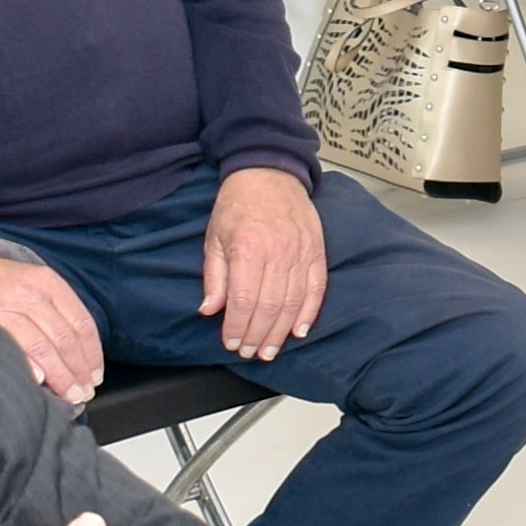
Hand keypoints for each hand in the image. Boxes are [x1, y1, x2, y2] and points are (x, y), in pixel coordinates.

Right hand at [0, 231, 106, 401]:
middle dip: (78, 371)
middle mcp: (30, 292)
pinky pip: (15, 348)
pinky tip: (40, 382)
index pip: (82, 323)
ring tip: (69, 394)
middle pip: (65, 338)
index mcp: (48, 282)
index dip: (92, 355)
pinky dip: (30, 367)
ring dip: (60, 376)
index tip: (95, 376)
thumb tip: (80, 358)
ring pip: (43, 347)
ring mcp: (6, 305)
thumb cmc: (2, 283)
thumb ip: (57, 312)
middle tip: (84, 392)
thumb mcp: (34, 284)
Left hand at [202, 164, 329, 362]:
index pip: (242, 300)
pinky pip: (316, 288)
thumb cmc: (239, 204)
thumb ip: (214, 276)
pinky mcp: (316, 251)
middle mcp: (277, 252)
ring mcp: (300, 252)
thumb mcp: (214, 237)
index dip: (237, 327)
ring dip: (280, 332)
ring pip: (293, 303)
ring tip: (270, 350)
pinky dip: (309, 313)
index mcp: (248, 248)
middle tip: (250, 353)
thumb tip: (210, 310)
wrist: (269, 173)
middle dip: (258, 336)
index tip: (231, 342)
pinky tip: (299, 331)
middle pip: (269, 307)